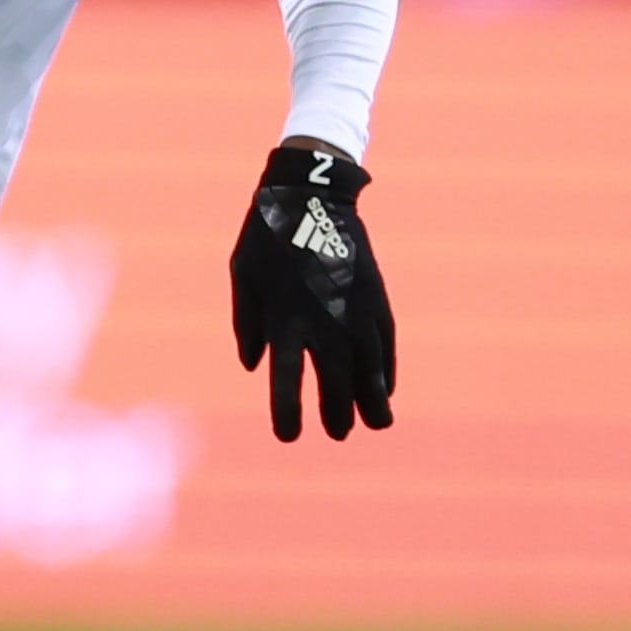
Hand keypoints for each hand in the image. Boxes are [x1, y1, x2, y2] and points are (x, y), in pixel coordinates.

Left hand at [230, 140, 393, 442]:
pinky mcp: (375, 296)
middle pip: (335, 381)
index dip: (288, 412)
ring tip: (376, 423)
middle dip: (337, 412)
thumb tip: (256, 366)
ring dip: (372, 399)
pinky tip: (386, 388)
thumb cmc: (267, 237)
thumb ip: (248, 325)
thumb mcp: (244, 278)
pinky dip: (386, 368)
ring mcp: (355, 309)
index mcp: (285, 317)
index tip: (290, 436)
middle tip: (338, 432)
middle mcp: (324, 319)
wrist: (312, 195)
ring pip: (369, 367)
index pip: (287, 379)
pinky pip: (384, 342)